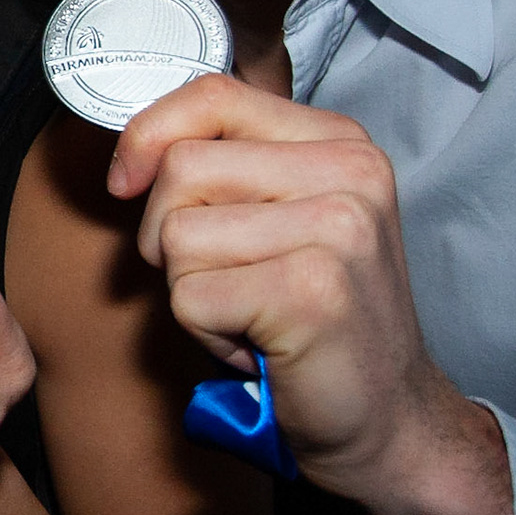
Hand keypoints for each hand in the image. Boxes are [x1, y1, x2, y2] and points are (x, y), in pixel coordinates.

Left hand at [109, 74, 510, 514]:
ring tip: (250, 312)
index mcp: (340, 141)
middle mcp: (350, 171)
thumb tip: (130, 155)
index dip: (148, 135)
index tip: (128, 182)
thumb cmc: (315, 320)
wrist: (387, 419)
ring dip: (190, 288)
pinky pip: (189, 295)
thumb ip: (225, 165)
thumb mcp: (279, 217)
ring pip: (177, 233)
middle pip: (180, 167)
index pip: (211, 95)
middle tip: (226, 280)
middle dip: (168, 233)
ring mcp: (339, 227)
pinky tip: (260, 345)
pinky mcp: (312, 289)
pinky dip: (204, 332)